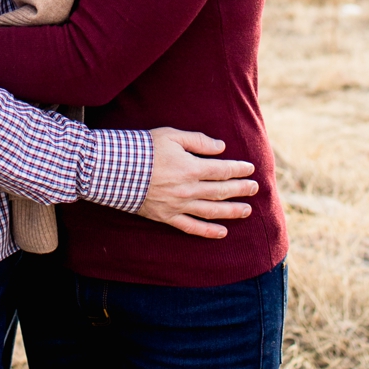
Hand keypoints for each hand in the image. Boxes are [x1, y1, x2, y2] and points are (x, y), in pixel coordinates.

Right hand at [138, 129, 258, 238]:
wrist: (113, 169)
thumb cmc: (142, 148)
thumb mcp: (170, 136)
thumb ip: (198, 141)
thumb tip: (220, 147)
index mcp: (191, 168)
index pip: (223, 170)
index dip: (239, 170)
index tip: (250, 169)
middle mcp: (189, 189)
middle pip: (222, 191)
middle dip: (241, 189)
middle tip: (254, 188)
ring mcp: (179, 205)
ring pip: (212, 211)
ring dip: (232, 211)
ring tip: (247, 210)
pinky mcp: (167, 216)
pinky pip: (192, 227)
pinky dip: (208, 231)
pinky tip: (222, 232)